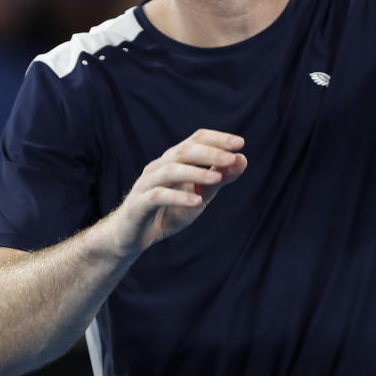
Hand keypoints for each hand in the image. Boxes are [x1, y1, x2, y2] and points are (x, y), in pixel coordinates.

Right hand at [108, 129, 247, 258]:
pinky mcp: (138, 204)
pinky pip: (158, 196)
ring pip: (170, 171)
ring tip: (218, 178)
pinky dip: (178, 197)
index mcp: (172, 161)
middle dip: (208, 153)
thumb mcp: (199, 196)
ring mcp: (146, 184)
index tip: (240, 143)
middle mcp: (158, 167)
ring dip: (196, 172)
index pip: (194, 140)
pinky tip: (197, 202)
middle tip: (231, 158)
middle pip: (182, 151)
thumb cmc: (167, 212)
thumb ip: (218, 179)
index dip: (216, 138)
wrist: (132, 237)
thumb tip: (242, 159)